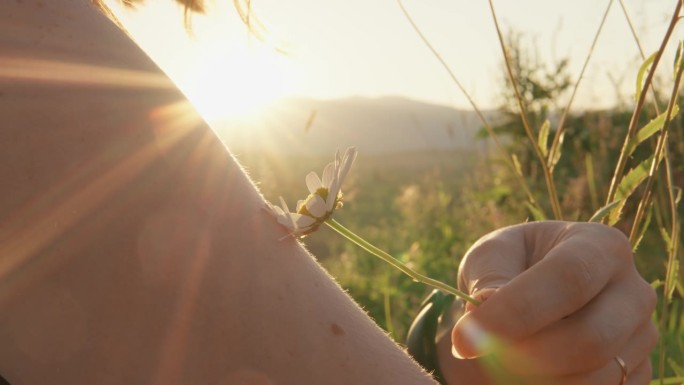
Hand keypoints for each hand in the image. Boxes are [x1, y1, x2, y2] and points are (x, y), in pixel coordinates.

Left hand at [448, 221, 656, 384]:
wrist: (531, 291)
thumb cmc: (510, 265)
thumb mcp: (492, 256)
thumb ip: (489, 277)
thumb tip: (487, 303)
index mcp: (600, 245)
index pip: (568, 278)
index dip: (516, 311)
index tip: (466, 335)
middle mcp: (634, 290)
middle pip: (591, 337)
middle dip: (527, 357)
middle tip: (477, 357)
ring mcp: (642, 335)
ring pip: (596, 376)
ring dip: (535, 380)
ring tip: (491, 367)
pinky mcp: (637, 372)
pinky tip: (520, 377)